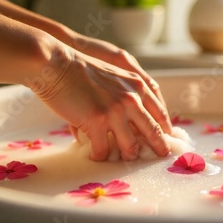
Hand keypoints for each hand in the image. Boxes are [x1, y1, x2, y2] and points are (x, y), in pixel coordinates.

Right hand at [34, 46, 170, 160]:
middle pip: (153, 132)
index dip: (166, 129)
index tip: (167, 140)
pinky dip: (100, 156)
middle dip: (158, 147)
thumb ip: (128, 93)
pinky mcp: (97, 122)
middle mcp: (132, 99)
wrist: (55, 64)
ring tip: (123, 159)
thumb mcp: (114, 77)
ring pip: (130, 146)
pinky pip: (103, 150)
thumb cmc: (80, 71)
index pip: (160, 112)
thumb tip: (134, 119)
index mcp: (138, 86)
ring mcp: (116, 111)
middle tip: (160, 156)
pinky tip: (95, 155)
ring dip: (127, 155)